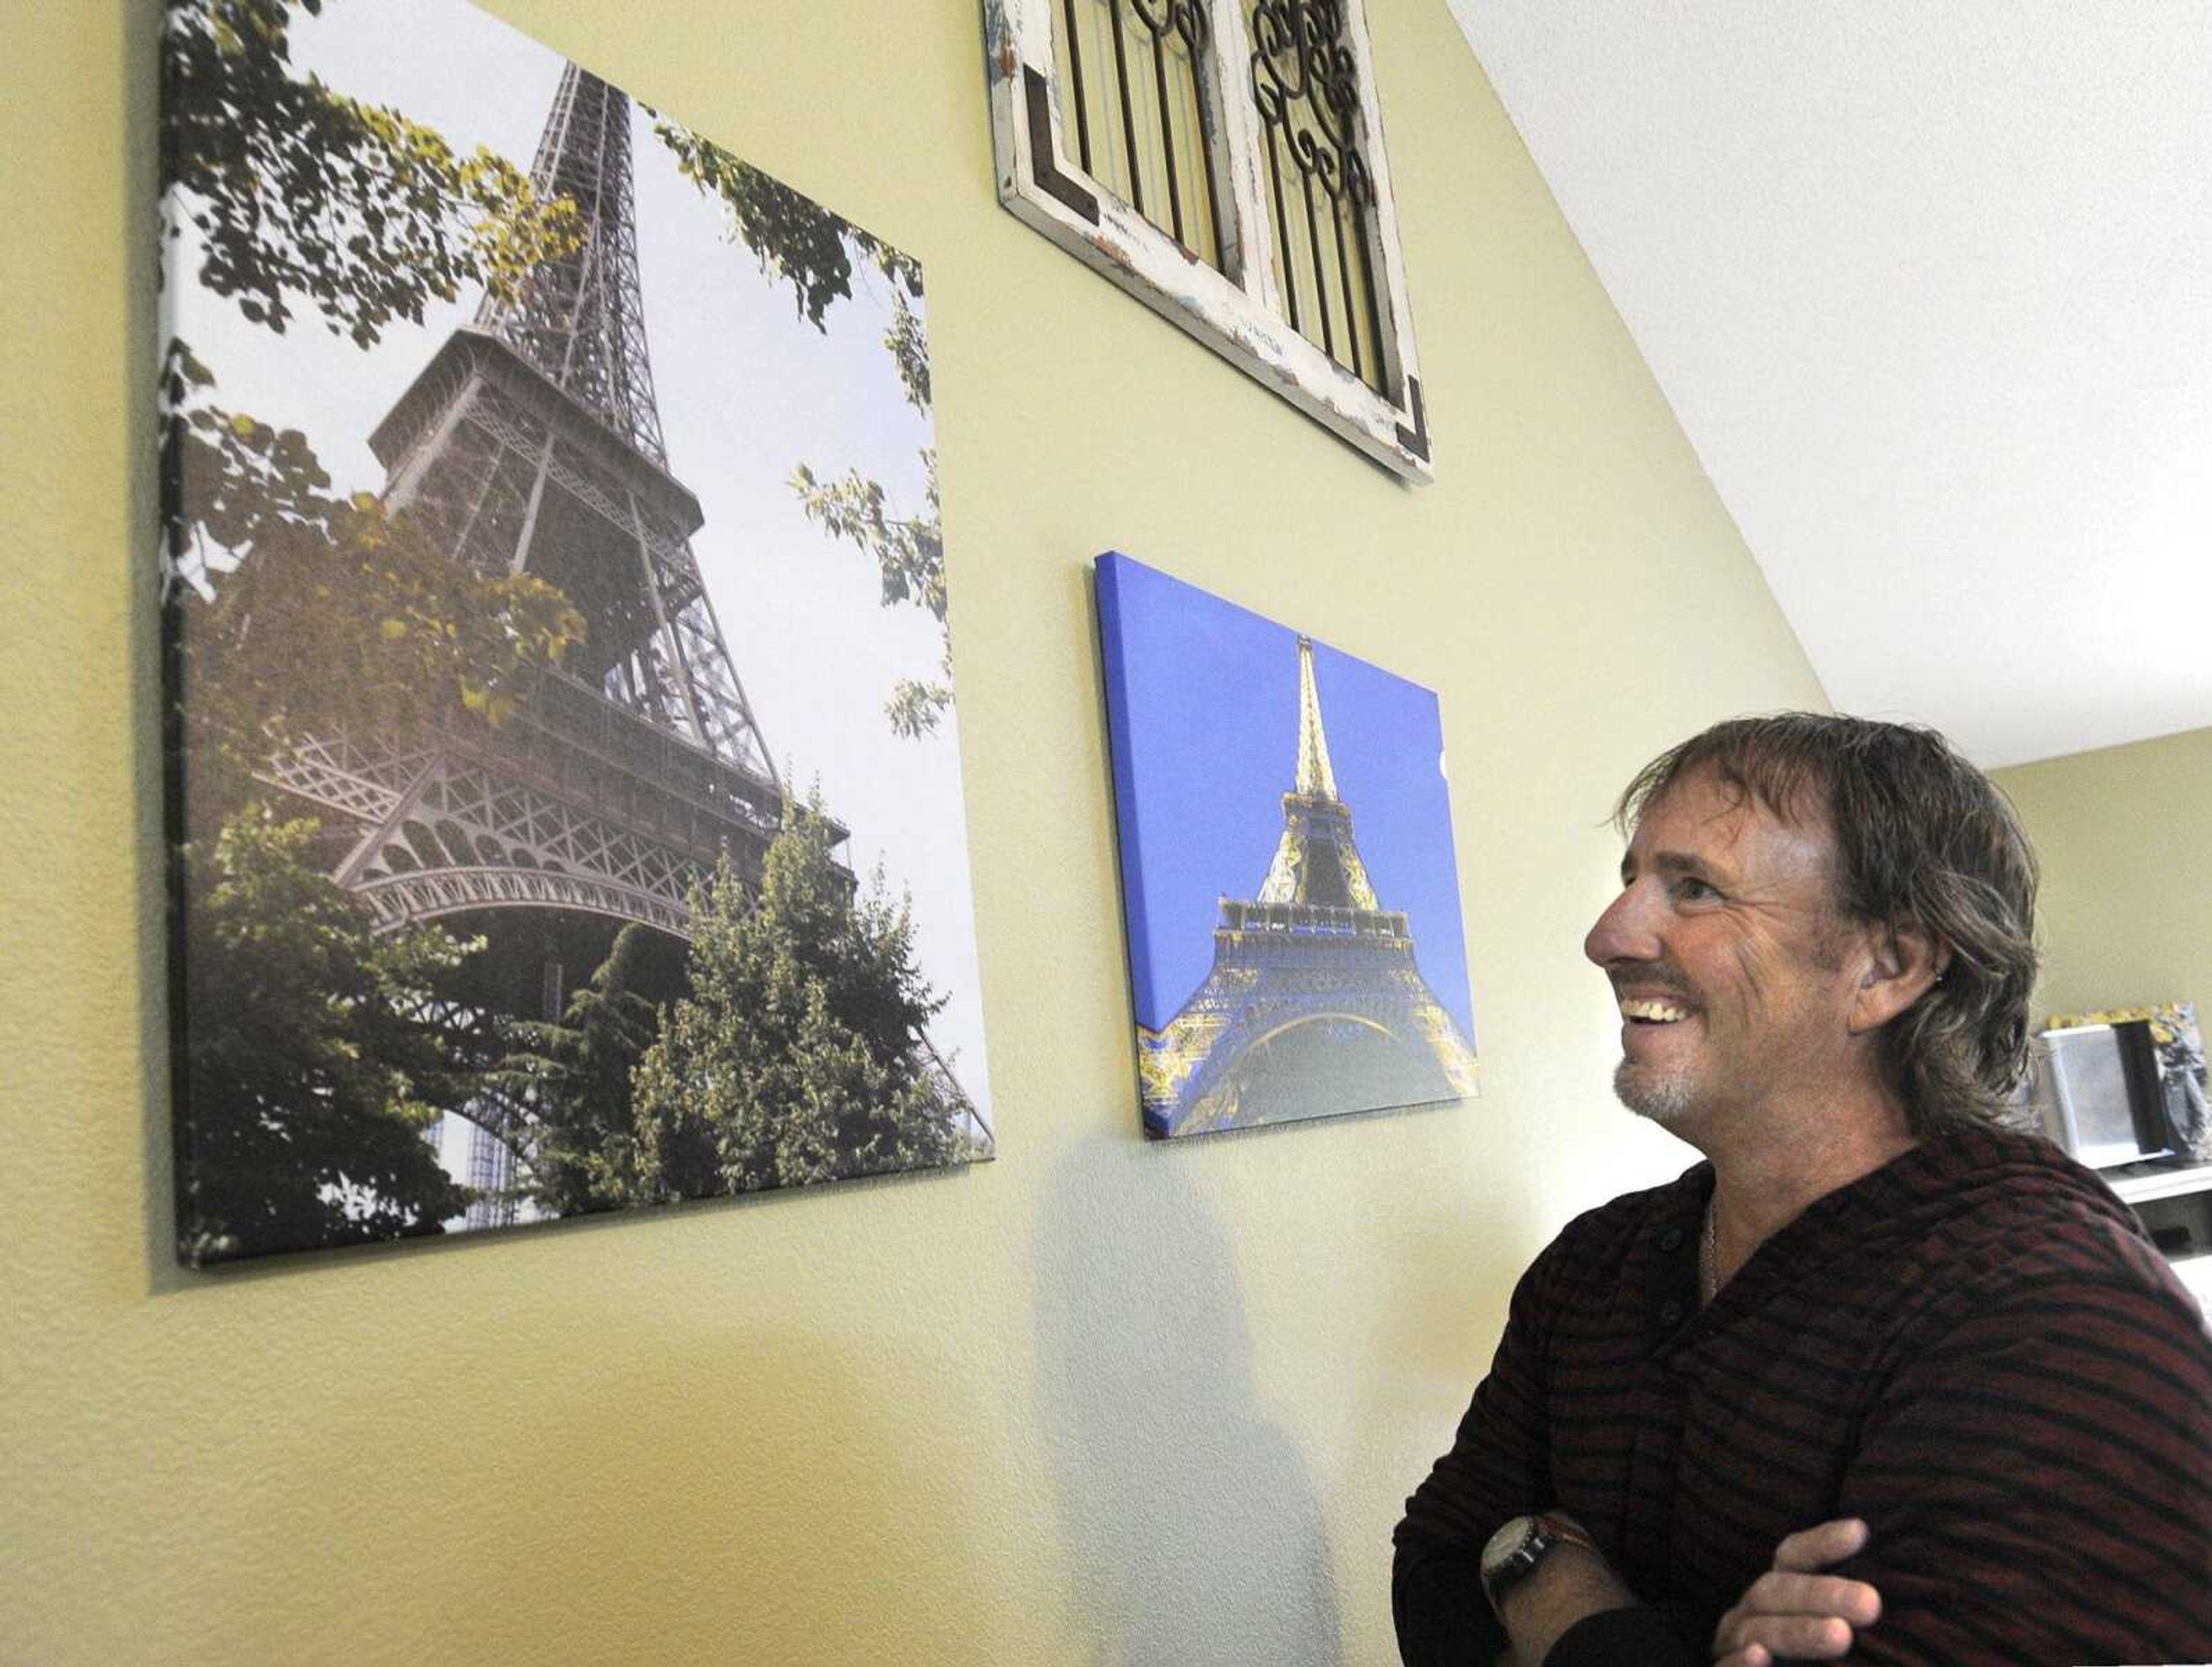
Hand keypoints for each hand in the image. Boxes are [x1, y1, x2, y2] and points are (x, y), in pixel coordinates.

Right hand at [1711, 1517, 1881, 1665]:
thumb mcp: (1828, 1640)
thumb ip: (1844, 1618)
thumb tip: (1886, 1597)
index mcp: (1775, 1598)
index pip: (1792, 1559)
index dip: (1821, 1544)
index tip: (1860, 1533)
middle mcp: (1748, 1616)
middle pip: (1776, 1591)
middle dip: (1823, 1594)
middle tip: (1872, 1604)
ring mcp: (1729, 1648)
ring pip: (1757, 1631)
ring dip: (1798, 1631)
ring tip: (1841, 1636)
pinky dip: (1741, 1665)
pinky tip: (1760, 1658)